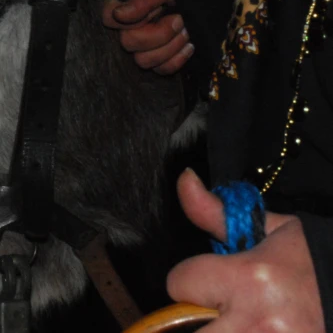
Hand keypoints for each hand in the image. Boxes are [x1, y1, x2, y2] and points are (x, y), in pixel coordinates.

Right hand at [102, 0, 193, 74]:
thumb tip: (120, 14)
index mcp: (130, 3)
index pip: (109, 17)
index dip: (125, 21)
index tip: (154, 10)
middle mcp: (134, 25)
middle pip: (128, 43)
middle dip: (158, 34)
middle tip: (179, 19)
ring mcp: (147, 44)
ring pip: (143, 60)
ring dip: (170, 47)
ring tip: (187, 31)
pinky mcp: (162, 58)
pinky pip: (160, 70)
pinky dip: (177, 59)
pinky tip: (190, 45)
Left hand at [166, 169, 323, 331]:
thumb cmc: (317, 264)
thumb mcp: (271, 231)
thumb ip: (216, 212)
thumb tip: (184, 178)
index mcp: (251, 277)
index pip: (179, 282)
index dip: (190, 280)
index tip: (212, 280)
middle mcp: (256, 320)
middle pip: (186, 327)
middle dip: (195, 317)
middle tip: (219, 308)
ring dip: (216, 331)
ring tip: (237, 320)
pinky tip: (253, 328)